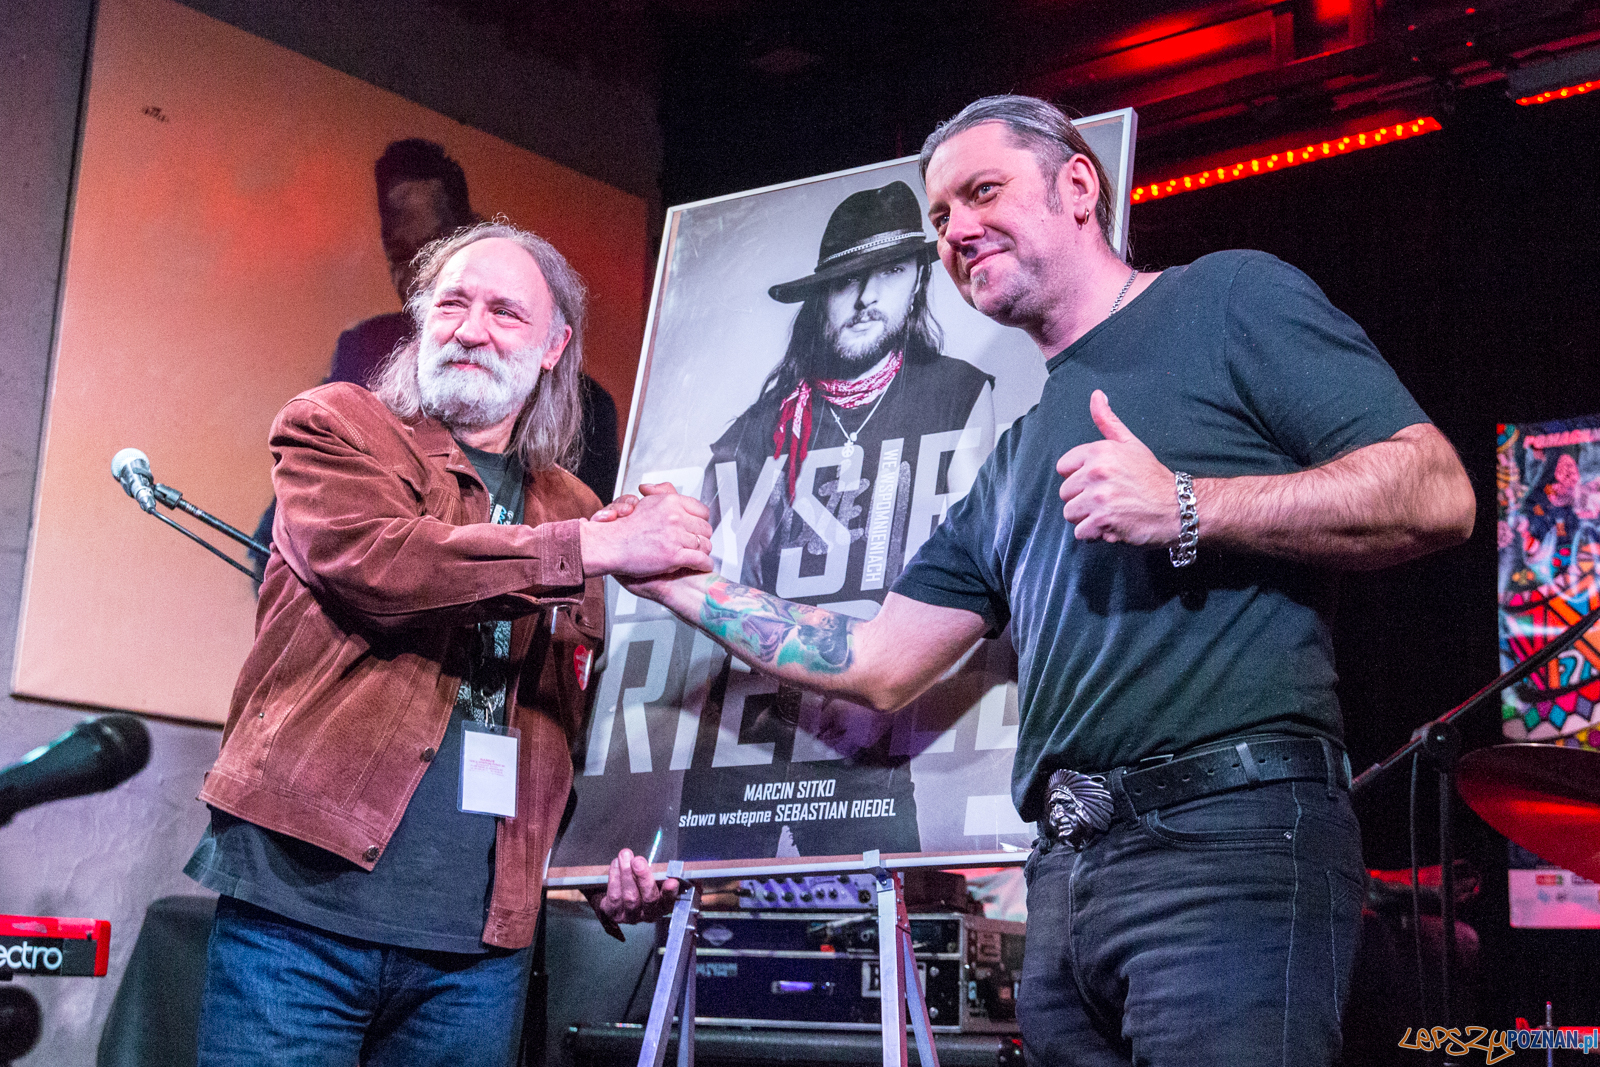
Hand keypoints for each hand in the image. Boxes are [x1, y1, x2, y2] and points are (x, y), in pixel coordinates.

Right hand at [580, 482, 712, 576]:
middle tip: (697, 543)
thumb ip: (661, 493)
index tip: (698, 528)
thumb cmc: (623, 528)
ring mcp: (675, 536)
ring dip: (702, 552)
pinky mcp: (673, 555)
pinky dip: (703, 565)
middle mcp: (675, 516)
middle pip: (706, 528)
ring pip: (705, 545)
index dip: (701, 522)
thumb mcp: (645, 502)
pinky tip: (702, 566)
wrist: (608, 545)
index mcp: (670, 502)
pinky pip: (699, 560)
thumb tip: (670, 491)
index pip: (701, 511)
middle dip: (702, 537)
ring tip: (697, 555)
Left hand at [585, 847, 680, 940]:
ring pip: (630, 897)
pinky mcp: (614, 913)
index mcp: (662, 907)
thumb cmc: (642, 884)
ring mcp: (630, 916)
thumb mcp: (654, 879)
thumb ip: (658, 874)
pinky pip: (614, 895)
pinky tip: (616, 862)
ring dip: (626, 873)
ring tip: (625, 855)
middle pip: (649, 899)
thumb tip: (660, 862)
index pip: (668, 902)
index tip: (672, 881)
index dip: (669, 893)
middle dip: (644, 878)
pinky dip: (614, 876)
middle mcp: (648, 915)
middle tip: (638, 861)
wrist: (620, 897)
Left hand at [1056, 390, 1178, 544]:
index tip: (1099, 482)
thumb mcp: (1131, 444)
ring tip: (1109, 513)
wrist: (1178, 506)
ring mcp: (1099, 497)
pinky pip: (1081, 533)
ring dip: (1087, 519)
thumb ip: (1108, 421)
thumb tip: (1096, 395)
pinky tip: (1113, 526)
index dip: (1079, 478)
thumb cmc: (1152, 477)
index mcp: (1098, 452)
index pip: (1063, 468)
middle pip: (1065, 493)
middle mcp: (1096, 472)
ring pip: (1070, 513)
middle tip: (1108, 499)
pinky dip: (1095, 535)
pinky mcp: (1103, 520)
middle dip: (1083, 500)